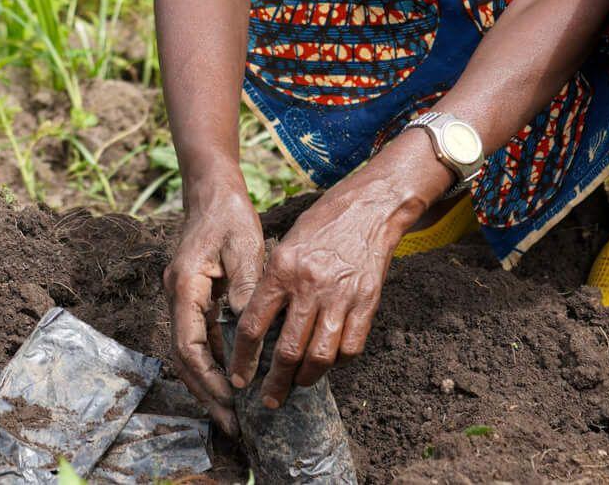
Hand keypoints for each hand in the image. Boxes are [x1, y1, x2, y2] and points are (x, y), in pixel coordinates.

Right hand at [164, 179, 262, 433]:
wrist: (212, 191)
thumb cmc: (229, 215)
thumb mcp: (244, 248)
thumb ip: (247, 289)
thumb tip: (251, 332)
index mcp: (184, 286)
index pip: (189, 345)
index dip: (208, 378)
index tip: (231, 402)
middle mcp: (177, 297)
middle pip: (184, 357)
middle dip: (206, 393)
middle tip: (232, 425)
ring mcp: (183, 299)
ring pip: (189, 352)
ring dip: (208, 383)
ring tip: (233, 413)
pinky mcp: (194, 299)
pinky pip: (199, 339)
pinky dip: (213, 363)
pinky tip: (233, 380)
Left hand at [229, 139, 443, 407]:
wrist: (369, 208)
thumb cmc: (321, 224)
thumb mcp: (285, 245)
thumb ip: (272, 283)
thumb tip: (257, 324)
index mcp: (281, 269)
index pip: (254, 324)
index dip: (244, 358)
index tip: (239, 378)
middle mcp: (309, 286)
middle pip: (287, 349)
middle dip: (275, 381)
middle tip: (268, 399)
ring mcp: (340, 297)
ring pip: (320, 356)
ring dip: (306, 378)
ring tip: (297, 386)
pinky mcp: (367, 303)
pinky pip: (350, 347)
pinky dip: (338, 362)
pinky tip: (328, 363)